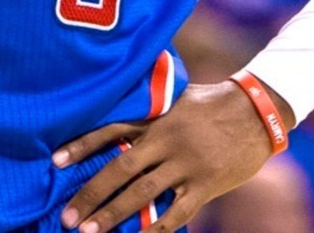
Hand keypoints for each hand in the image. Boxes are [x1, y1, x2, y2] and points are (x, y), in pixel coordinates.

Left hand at [53, 81, 287, 232]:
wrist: (259, 111)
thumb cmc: (213, 102)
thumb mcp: (178, 95)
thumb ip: (149, 105)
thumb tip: (116, 103)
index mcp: (156, 117)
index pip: (111, 130)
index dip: (82, 145)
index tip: (54, 160)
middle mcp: (166, 140)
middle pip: (120, 169)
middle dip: (91, 194)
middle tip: (67, 216)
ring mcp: (186, 164)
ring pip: (143, 194)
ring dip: (114, 215)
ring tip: (88, 232)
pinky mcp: (206, 185)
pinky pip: (176, 213)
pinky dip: (155, 230)